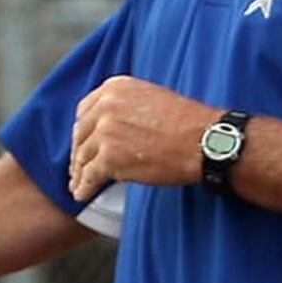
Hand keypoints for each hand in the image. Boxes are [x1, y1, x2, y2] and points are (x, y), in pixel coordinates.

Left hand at [68, 78, 208, 203]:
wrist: (203, 141)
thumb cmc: (187, 123)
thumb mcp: (151, 99)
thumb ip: (127, 108)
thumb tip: (114, 127)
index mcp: (115, 88)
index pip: (86, 110)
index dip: (83, 130)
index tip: (83, 142)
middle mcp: (106, 106)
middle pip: (81, 134)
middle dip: (79, 152)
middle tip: (78, 166)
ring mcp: (106, 132)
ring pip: (82, 157)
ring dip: (78, 173)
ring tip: (78, 183)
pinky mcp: (110, 158)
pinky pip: (89, 176)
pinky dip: (84, 188)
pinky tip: (81, 195)